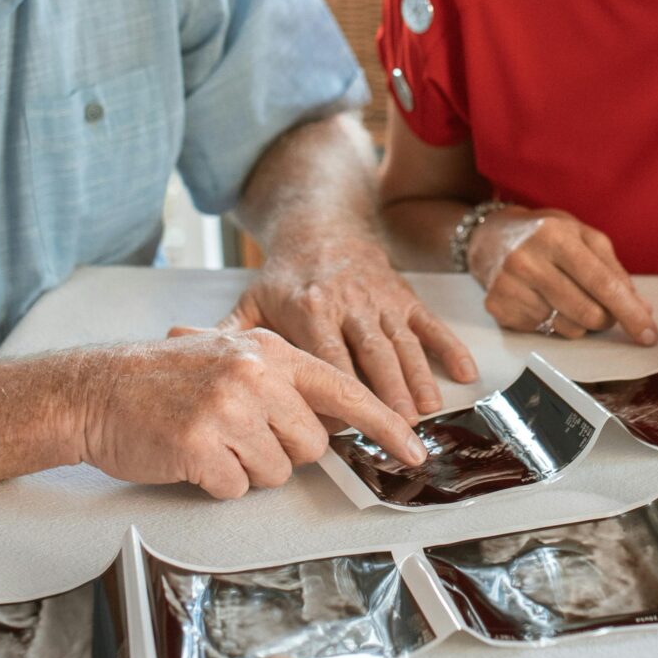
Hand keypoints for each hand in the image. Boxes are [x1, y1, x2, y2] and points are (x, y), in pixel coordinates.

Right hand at [61, 328, 425, 498]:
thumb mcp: (230, 358)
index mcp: (269, 351)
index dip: (385, 425)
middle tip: (238, 433)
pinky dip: (215, 482)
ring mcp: (227, 409)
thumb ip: (282, 383)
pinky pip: (236, 487)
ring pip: (275, 471)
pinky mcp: (199, 445)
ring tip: (209, 440)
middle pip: (310, 444)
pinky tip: (191, 455)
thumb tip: (331, 423)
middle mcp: (254, 375)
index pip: (344, 392)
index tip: (415, 450)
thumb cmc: (164, 380)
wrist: (97, 389)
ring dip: (245, 468)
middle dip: (280, 451)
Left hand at [223, 232, 478, 420]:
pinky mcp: (405, 296)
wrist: (322, 226)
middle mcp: (349, 303)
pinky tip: (465, 374)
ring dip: (418, 378)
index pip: (325, 359)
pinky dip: (449, 348)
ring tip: (427, 412)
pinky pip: (431, 324)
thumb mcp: (252, 302)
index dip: (334, 394)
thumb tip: (193, 365)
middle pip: (371, 355)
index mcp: (309, 308)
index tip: (339, 431)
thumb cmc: (286, 275)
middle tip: (398, 429)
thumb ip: (228, 338)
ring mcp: (381, 299)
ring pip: (403, 343)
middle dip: (386, 392)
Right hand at [468, 208, 657, 344]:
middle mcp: (528, 260)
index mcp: (555, 236)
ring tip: (566, 298)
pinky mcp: (497, 306)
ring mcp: (509, 285)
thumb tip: (642, 309)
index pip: (602, 283)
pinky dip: (551, 323)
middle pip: (588, 313)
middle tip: (602, 308)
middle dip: (605, 319)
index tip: (649, 334)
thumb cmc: (545, 236)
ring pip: (568, 329)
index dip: (629, 312)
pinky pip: (543, 333)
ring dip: (579, 323)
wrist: (490, 236)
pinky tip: (541, 301)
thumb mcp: (582, 236)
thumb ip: (614, 271)